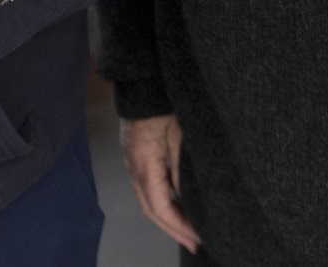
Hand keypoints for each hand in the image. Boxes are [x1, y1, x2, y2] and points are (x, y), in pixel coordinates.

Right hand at [121, 113, 200, 253]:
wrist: (142, 83)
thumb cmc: (162, 105)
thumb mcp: (179, 136)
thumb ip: (182, 169)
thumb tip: (188, 199)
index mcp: (145, 163)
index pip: (160, 206)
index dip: (179, 226)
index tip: (197, 237)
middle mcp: (133, 167)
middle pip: (150, 209)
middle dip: (172, 229)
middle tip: (194, 243)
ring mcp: (131, 162)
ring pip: (145, 201)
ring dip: (165, 219)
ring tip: (186, 231)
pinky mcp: (134, 157)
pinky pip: (145, 188)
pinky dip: (160, 203)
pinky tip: (175, 207)